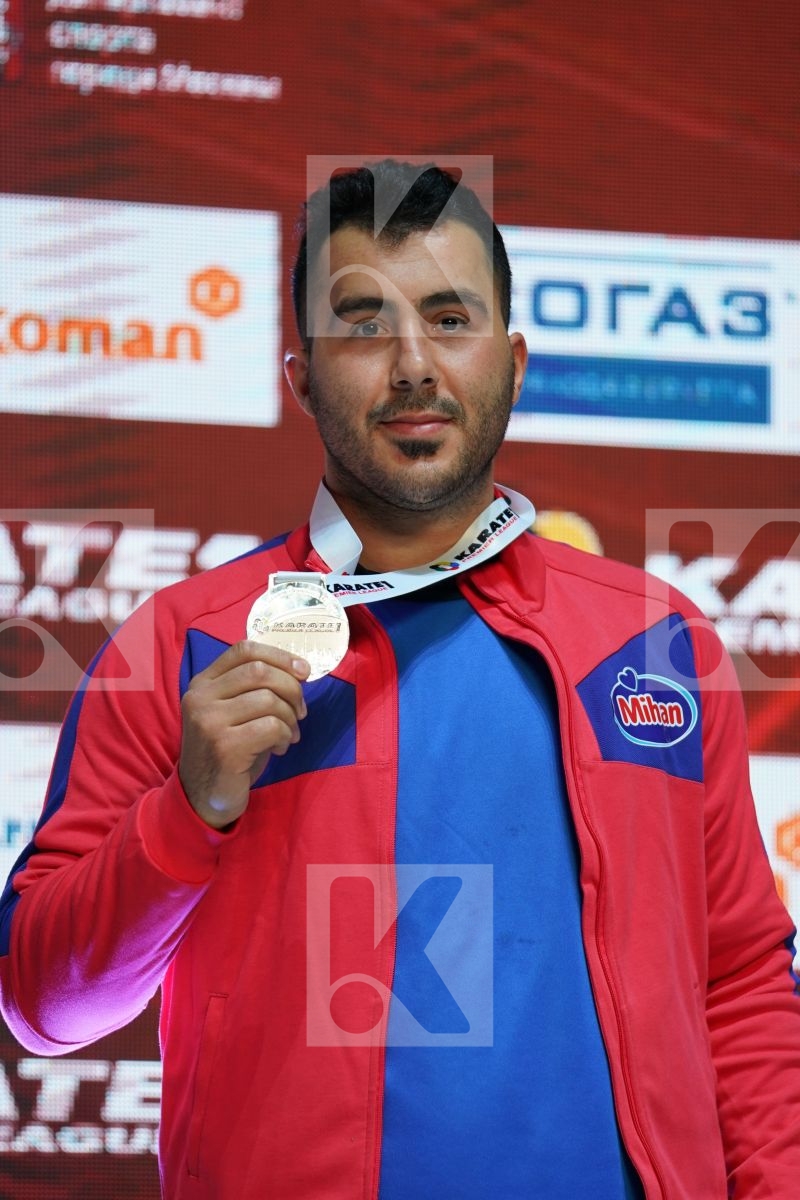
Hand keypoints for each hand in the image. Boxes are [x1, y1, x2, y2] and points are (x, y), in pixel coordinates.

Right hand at [179, 641, 309, 828]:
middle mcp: (200, 698)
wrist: (203, 797)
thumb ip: (254, 687)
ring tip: (288, 733)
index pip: (244, 649)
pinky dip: (285, 735)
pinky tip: (280, 747)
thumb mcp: (234, 711)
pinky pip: (271, 727)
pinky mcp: (224, 747)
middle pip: (260, 671)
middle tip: (300, 710)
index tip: (303, 671)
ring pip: (269, 699)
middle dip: (291, 688)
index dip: (280, 656)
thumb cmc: (228, 750)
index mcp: (203, 683)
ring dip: (289, 717)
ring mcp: (209, 722)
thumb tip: (298, 671)